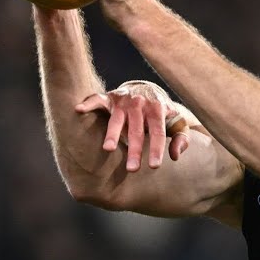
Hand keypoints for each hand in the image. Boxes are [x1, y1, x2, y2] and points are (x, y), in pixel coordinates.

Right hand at [74, 82, 189, 170]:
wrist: (148, 89)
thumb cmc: (163, 113)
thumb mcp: (177, 123)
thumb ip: (180, 138)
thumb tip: (174, 156)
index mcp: (158, 110)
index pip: (158, 132)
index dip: (157, 149)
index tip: (154, 166)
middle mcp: (140, 104)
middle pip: (136, 130)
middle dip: (134, 150)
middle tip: (132, 170)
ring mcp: (123, 100)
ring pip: (116, 119)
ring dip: (112, 134)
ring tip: (107, 149)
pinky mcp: (110, 97)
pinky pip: (97, 99)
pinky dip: (88, 104)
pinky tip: (78, 111)